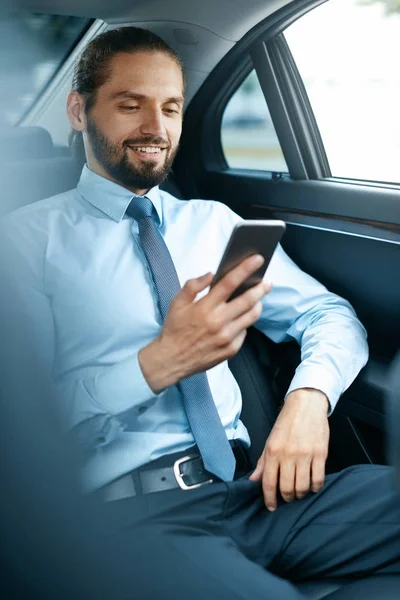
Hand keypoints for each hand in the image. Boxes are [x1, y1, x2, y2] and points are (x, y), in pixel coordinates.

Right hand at [139, 255, 271, 391]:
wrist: (171, 360)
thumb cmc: (174, 329)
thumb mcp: (176, 303)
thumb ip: (193, 286)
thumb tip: (211, 274)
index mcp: (205, 307)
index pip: (229, 283)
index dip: (245, 269)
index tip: (258, 260)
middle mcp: (219, 322)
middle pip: (248, 300)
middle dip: (260, 288)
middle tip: (267, 282)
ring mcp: (227, 337)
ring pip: (251, 316)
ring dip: (257, 305)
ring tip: (257, 299)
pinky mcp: (231, 349)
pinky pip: (244, 332)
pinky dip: (244, 323)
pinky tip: (240, 320)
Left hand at [249, 388, 329, 510]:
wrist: (306, 405)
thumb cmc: (288, 422)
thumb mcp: (270, 440)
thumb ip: (263, 462)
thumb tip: (253, 480)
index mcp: (273, 451)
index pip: (269, 482)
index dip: (269, 499)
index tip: (271, 507)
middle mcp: (288, 454)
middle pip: (287, 488)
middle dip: (286, 498)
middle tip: (287, 498)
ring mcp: (305, 455)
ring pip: (302, 487)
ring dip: (300, 494)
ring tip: (299, 492)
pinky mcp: (321, 454)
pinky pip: (318, 479)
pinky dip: (315, 487)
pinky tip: (312, 486)